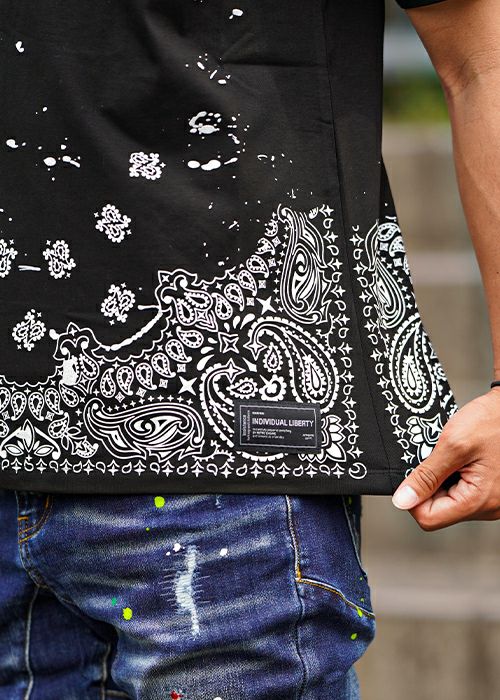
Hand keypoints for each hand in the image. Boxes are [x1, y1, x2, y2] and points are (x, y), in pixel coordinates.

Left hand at [391, 387, 499, 529]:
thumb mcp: (453, 444)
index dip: (412, 497)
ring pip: (448, 500)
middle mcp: (487, 507)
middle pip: (438, 510)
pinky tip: (459, 458)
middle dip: (429, 484)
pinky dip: (453, 475)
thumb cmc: (493, 421)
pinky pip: (461, 491)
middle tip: (436, 458)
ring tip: (451, 456)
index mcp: (478, 501)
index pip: (428, 518)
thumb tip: (403, 500)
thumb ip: (426, 475)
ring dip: (441, 478)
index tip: (412, 475)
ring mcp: (490, 500)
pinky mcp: (490, 491)